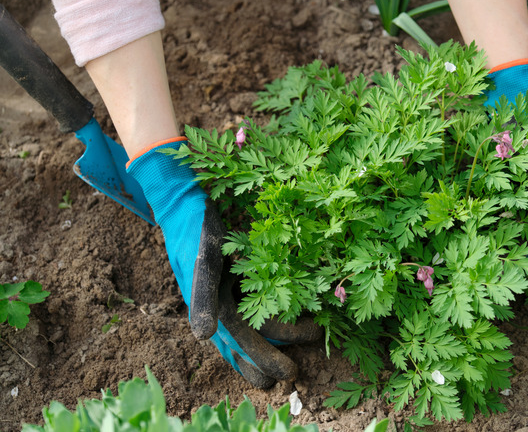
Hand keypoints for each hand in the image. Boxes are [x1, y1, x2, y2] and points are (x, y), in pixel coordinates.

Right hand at [126, 137, 320, 387]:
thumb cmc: (195, 226)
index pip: (242, 342)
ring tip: (300, 343)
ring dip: (273, 337)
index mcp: (211, 305)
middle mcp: (217, 302)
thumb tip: (204, 338)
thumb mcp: (201, 258)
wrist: (182, 198)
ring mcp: (223, 289)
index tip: (290, 373)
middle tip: (296, 374)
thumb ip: (203, 297)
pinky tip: (283, 314)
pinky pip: (249, 301)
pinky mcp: (229, 273)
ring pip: (249, 324)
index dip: (265, 358)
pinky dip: (267, 312)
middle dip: (270, 357)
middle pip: (246, 339)